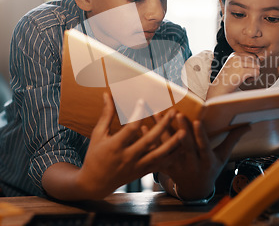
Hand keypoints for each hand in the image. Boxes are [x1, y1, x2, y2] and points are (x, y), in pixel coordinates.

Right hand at [42, 93, 184, 199]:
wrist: (95, 183)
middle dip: (163, 126)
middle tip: (174, 112)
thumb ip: (106, 114)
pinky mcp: (142, 172)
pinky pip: (159, 165)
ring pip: (158, 155)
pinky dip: (171, 158)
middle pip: (149, 140)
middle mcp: (127, 157)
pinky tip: (181, 148)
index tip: (143, 100)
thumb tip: (107, 94)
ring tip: (184, 132)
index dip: (137, 113)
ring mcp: (136, 166)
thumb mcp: (98, 134)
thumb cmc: (95, 155)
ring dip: (172, 144)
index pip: (130, 128)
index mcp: (115, 146)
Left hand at [157, 114, 249, 200]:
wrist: (195, 190)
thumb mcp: (223, 157)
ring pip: (168, 147)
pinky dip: (149, 141)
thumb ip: (232, 139)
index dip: (200, 135)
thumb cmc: (211, 169)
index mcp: (207, 161)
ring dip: (161, 130)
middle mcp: (192, 164)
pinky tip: (143, 128)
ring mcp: (177, 166)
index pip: (204, 147)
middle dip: (180, 129)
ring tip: (156, 113)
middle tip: (176, 114)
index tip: (198, 122)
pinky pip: (155, 154)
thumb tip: (248, 124)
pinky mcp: (165, 167)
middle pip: (185, 146)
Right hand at [207, 52, 259, 98]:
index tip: (244, 72)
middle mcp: (236, 57)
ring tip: (245, 79)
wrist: (220, 88)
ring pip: (257, 66)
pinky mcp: (241, 71)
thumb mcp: (235, 66)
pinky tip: (246, 81)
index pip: (252, 56)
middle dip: (253, 70)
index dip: (251, 66)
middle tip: (245, 76)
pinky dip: (254, 78)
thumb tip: (261, 59)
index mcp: (235, 54)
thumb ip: (245, 61)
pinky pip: (256, 72)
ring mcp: (239, 63)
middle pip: (255, 61)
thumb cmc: (228, 79)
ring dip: (253, 74)